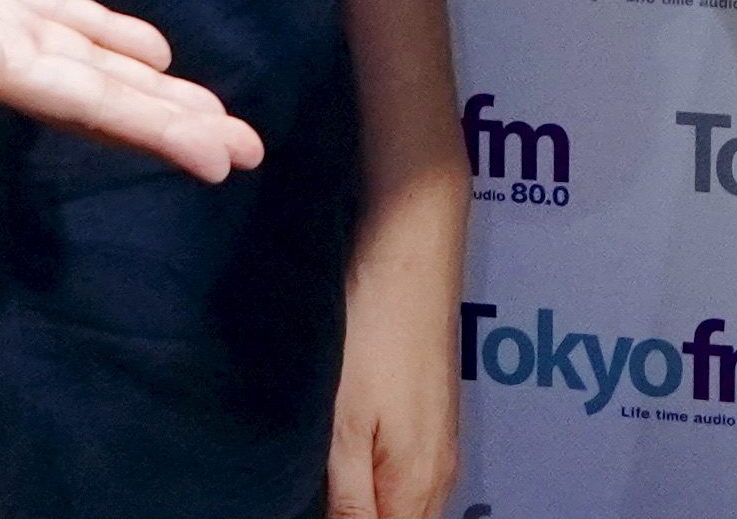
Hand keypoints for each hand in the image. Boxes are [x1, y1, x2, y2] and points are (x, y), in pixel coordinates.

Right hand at [0, 0, 263, 178]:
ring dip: (147, 89)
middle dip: (173, 121)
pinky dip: (103, 35)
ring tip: (213, 114)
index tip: (221, 158)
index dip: (155, 128)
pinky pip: (55, 18)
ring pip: (85, 62)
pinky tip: (146, 48)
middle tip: (248, 151)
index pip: (89, 100)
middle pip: (100, 94)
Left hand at [324, 175, 461, 518]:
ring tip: (311, 480)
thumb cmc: (373, 328)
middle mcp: (437, 472)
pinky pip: (399, 473)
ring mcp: (435, 441)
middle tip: (299, 490)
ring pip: (398, 503)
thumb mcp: (343, 425)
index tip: (302, 502)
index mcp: (417, 485)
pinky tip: (334, 459)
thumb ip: (346, 502)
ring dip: (360, 504)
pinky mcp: (425, 413)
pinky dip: (368, 481)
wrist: (409, 244)